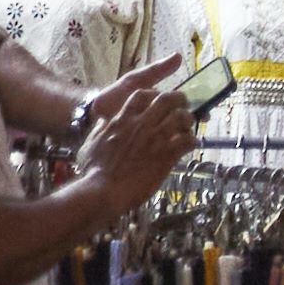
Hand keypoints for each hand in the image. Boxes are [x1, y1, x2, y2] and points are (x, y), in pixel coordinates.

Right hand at [83, 81, 195, 216]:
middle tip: (183, 106)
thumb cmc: (93, 171)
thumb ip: (100, 130)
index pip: (141, 94)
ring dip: (188, 120)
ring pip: (181, 117)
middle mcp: (141, 124)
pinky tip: (190, 146)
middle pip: (167, 99)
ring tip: (188, 128)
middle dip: (178, 99)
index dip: (154, 94)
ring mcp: (156, 138)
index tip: (158, 100)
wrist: (103, 191)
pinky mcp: (167, 155)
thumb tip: (105, 121)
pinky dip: (192, 141)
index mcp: (122, 120)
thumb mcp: (90, 144)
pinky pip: (188, 140)